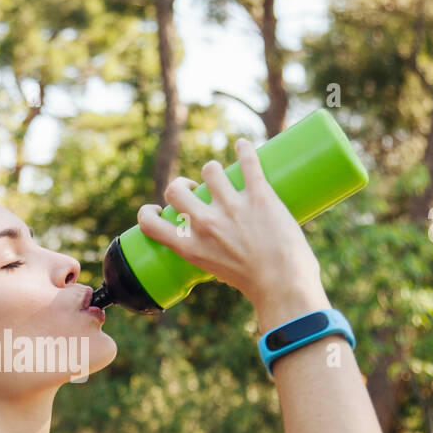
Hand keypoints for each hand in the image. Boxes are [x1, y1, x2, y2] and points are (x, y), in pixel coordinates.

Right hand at [137, 138, 327, 322]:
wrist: (284, 285)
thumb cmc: (258, 287)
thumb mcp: (218, 273)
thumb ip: (214, 255)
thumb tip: (223, 246)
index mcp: (190, 246)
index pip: (150, 224)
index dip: (148, 212)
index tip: (158, 209)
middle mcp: (205, 224)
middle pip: (175, 190)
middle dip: (183, 185)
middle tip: (198, 191)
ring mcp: (231, 207)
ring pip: (210, 170)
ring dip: (213, 170)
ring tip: (223, 175)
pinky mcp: (259, 195)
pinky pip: (247, 162)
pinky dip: (244, 149)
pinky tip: (243, 145)